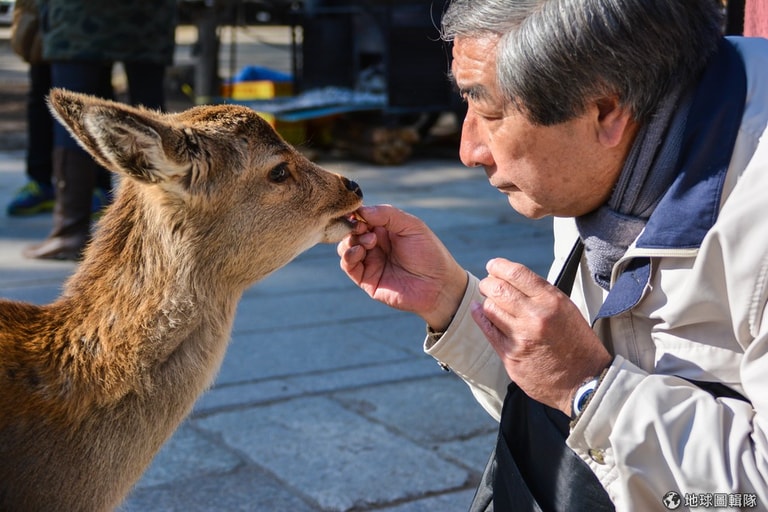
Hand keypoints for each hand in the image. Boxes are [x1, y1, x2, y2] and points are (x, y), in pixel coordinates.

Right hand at [337, 204, 467, 329]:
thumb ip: (387, 214)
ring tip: (369, 242)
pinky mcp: (366, 279)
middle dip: (353, 227)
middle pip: (350, 231)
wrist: (438, 285)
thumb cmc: (429, 253)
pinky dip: (348, 256)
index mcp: (386, 229)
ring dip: (350, 241)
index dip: (356, 214)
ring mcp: (370, 261)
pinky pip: (348, 266)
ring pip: (345, 247)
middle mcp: (376, 244)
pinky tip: (360, 252)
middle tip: (362, 228)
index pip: (362, 217)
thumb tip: (360, 210)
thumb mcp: (411, 226)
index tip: (357, 213)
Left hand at [472, 258, 611, 414]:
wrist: (585, 380)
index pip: (517, 273)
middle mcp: (535, 316)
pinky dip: (480, 316)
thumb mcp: (566, 309)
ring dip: (487, 301)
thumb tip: (513, 280)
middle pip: (498, 288)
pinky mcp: (510, 355)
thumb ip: (540, 295)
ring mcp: (521, 336)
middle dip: (488, 282)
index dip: (499, 266)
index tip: (493, 266)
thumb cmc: (577, 343)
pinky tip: (478, 310)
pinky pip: (487, 329)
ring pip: (490, 307)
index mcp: (552, 301)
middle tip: (488, 283)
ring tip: (489, 300)